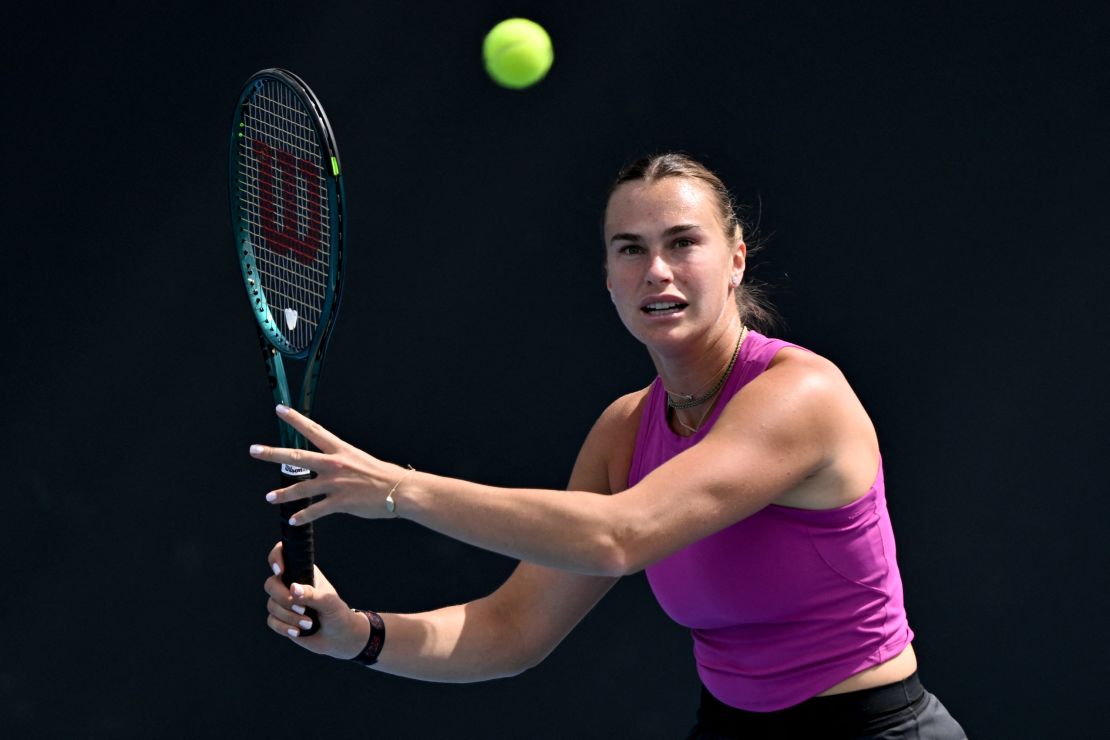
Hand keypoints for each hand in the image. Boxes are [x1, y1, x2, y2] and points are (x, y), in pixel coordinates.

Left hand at [250, 405, 409, 523]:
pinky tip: (294, 520)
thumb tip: (330, 465)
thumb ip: (342, 461)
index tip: (280, 409)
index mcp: (341, 450)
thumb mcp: (360, 460)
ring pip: (301, 488)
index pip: (313, 431)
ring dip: (283, 493)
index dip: (295, 419)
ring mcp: (335, 484)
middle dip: (273, 454)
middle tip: (255, 450)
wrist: (400, 491)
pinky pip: (315, 510)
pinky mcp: (340, 503)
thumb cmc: (384, 476)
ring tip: (269, 497)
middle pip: (297, 458)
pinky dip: (303, 516)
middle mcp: (334, 464)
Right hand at [264, 542, 368, 658]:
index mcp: (303, 571)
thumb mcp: (329, 601)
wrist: (338, 636)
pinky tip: (298, 632)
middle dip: (283, 599)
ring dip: (289, 617)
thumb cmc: (336, 613)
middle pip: (271, 584)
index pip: (283, 554)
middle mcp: (290, 583)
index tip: (280, 571)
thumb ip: (312, 594)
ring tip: (309, 624)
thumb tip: (293, 588)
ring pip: (272, 605)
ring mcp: (284, 601)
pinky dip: (284, 628)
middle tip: (302, 609)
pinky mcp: (280, 618)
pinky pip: (272, 621)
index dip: (276, 558)